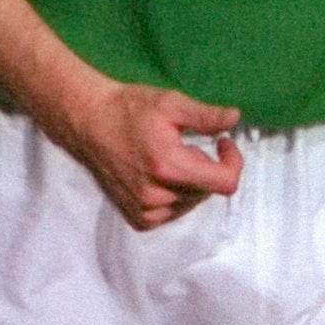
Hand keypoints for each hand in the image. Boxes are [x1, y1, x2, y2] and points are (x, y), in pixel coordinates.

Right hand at [40, 74, 244, 230]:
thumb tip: (235, 118)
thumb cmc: (130, 109)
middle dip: (205, 166)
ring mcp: (146, 212)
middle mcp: (157, 197)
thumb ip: (206, 116)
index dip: (233, 161)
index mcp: (169, 167)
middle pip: (208, 190)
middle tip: (184, 144)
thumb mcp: (171, 103)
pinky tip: (160, 177)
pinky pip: (173, 212)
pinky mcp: (138, 220)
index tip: (223, 142)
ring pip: (191, 202)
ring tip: (168, 158)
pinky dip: (175, 196)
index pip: (224, 183)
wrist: (89, 123)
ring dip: (191, 182)